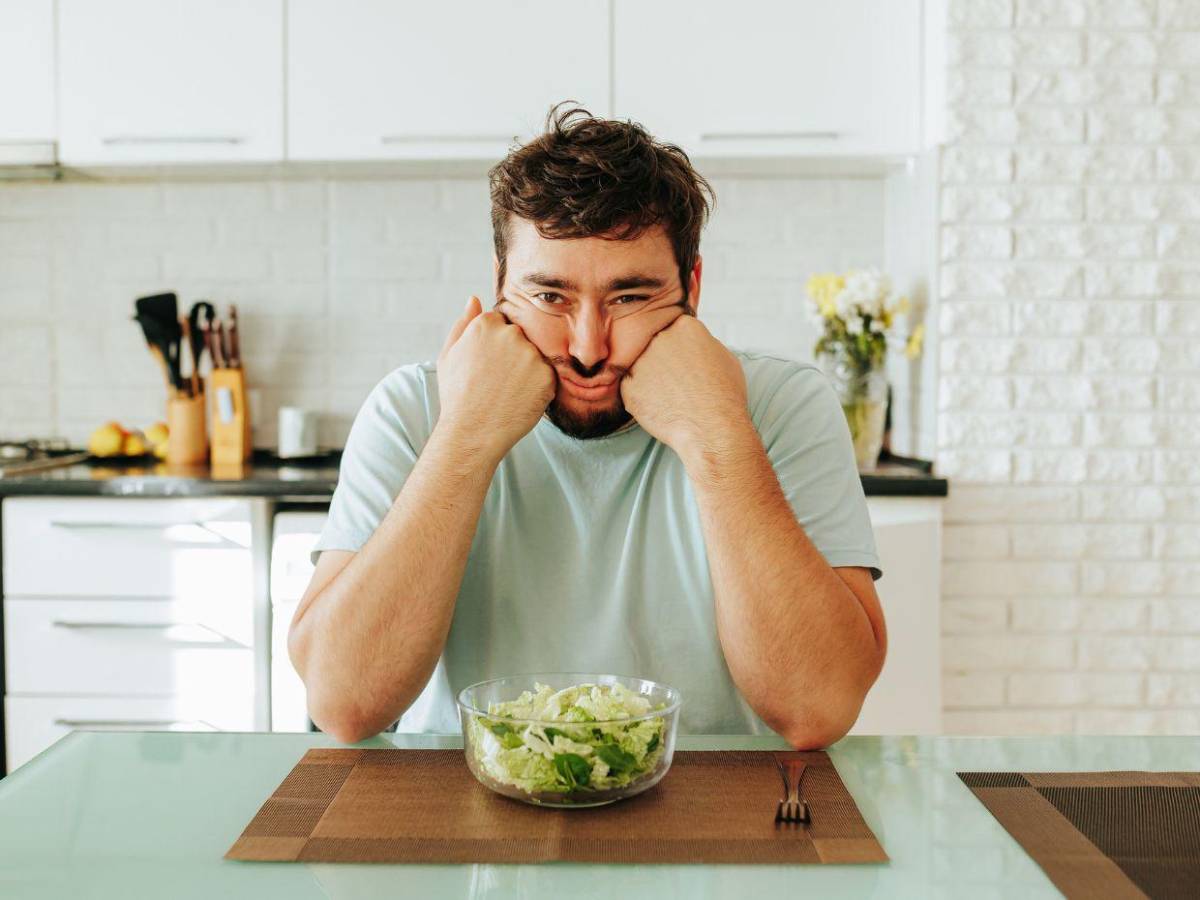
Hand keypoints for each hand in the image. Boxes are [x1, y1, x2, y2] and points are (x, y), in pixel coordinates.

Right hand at [436, 296, 555, 458]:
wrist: (472, 432)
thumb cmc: (457, 396)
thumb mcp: (449, 355)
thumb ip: (463, 323)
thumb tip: (474, 299)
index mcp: (485, 324)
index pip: (501, 323)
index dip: (495, 346)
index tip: (488, 365)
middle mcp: (510, 334)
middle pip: (520, 337)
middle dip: (513, 355)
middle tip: (497, 381)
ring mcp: (531, 354)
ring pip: (535, 356)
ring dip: (527, 370)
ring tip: (507, 392)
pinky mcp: (547, 375)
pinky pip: (547, 375)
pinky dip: (538, 387)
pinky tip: (519, 399)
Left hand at [619, 315, 748, 454]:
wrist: (712, 429)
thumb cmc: (724, 397)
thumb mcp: (725, 356)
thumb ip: (703, 343)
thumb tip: (693, 344)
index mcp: (684, 326)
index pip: (673, 328)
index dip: (677, 347)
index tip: (681, 359)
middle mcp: (659, 338)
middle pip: (653, 344)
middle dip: (662, 359)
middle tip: (675, 380)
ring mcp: (640, 361)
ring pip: (640, 365)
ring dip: (650, 378)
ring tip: (670, 396)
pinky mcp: (628, 385)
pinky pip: (631, 387)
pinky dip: (642, 397)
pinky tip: (660, 406)